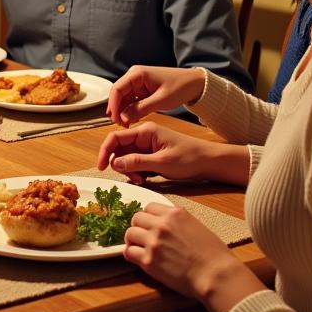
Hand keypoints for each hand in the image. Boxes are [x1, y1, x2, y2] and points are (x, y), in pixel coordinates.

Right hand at [97, 122, 217, 183]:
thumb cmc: (189, 159)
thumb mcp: (162, 162)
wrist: (210, 162)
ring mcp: (148, 145)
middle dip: (121, 165)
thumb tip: (114, 162)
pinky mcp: (152, 154)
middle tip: (133, 179)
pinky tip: (147, 178)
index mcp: (145, 131)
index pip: (115, 137)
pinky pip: (136, 162)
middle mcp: (144, 135)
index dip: (105, 151)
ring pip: (127, 158)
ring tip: (142, 180)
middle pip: (120, 149)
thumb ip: (137, 162)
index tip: (101, 167)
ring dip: (130, 170)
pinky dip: (137, 171)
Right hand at [106, 65, 205, 125]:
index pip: (117, 89)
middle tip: (120, 125)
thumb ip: (141, 109)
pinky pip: (131, 100)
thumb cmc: (180, 87)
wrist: (195, 84)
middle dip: (117, 110)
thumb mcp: (161, 100)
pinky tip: (132, 120)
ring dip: (123, 111)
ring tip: (126, 125)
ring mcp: (138, 83)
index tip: (115, 119)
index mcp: (137, 74)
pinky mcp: (142, 89)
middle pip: (118, 94)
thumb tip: (123, 118)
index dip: (113, 105)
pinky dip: (130, 110)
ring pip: (124, 98)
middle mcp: (134, 76)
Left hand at [123, 202, 251, 310]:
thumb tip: (167, 225)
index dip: (149, 217)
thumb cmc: (214, 255)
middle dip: (139, 227)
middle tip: (142, 237)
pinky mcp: (148, 260)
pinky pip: (128, 252)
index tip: (150, 225)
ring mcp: (153, 241)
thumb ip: (178, 222)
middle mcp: (162, 224)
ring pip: (130, 233)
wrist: (216, 276)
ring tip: (138, 247)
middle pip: (136, 218)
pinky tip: (137, 258)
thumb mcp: (197, 226)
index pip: (149, 207)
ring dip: (133, 240)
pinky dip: (130, 254)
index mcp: (175, 213)